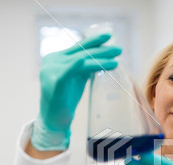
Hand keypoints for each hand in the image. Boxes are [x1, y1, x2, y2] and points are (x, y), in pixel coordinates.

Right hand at [31, 33, 121, 149]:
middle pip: (82, 52)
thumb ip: (84, 67)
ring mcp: (52, 70)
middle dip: (102, 50)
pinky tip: (85, 61)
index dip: (93, 41)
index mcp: (57, 57)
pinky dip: (77, 65)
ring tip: (116, 61)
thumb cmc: (66, 99)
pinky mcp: (55, 82)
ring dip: (100, 60)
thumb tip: (101, 58)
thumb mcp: (76, 78)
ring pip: (80, 61)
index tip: (109, 37)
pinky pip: (68, 71)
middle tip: (119, 49)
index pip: (78, 46)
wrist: (54, 119)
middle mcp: (53, 61)